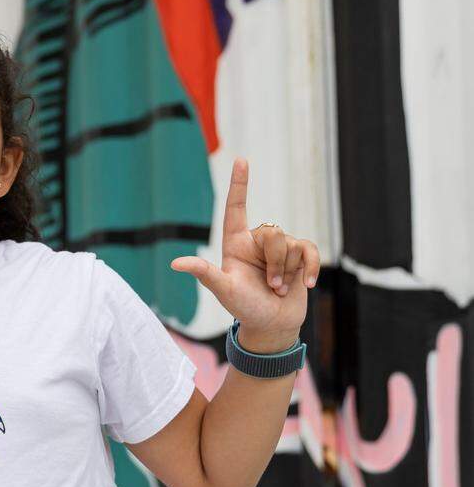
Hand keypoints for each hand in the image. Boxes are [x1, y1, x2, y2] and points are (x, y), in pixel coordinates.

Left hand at [171, 159, 319, 352]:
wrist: (271, 326)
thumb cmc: (244, 307)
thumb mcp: (223, 290)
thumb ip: (205, 274)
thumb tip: (176, 264)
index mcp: (235, 244)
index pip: (236, 208)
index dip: (239, 185)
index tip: (241, 160)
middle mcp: (257, 242)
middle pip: (273, 233)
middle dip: (274, 263)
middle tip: (269, 286)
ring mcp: (280, 250)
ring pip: (291, 243)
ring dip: (287, 270)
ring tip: (278, 289)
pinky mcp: (300, 258)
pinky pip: (310, 250)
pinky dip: (310, 267)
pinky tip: (306, 284)